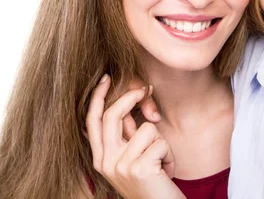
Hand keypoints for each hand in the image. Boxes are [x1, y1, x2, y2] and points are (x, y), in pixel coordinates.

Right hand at [86, 75, 184, 198]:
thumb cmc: (151, 184)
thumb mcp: (132, 159)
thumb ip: (126, 137)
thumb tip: (128, 107)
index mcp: (101, 159)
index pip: (93, 122)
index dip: (98, 98)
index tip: (105, 78)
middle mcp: (106, 162)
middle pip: (113, 115)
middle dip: (131, 97)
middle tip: (145, 90)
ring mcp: (121, 166)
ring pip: (147, 129)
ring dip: (161, 144)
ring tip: (161, 163)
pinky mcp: (139, 169)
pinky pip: (161, 143)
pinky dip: (170, 156)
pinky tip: (166, 172)